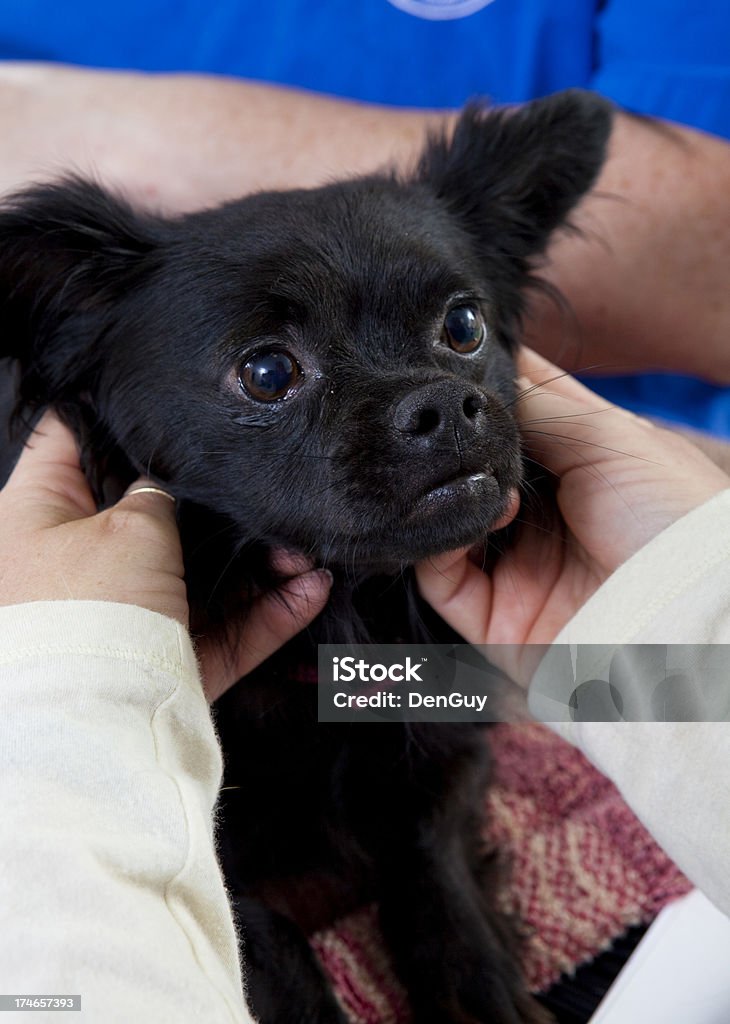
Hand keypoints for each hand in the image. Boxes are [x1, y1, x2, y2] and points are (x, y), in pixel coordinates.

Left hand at [0, 412, 331, 699]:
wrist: (94, 730)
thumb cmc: (87, 611)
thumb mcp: (127, 524)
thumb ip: (158, 491)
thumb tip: (173, 483)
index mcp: (38, 516)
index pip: (71, 441)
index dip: (116, 411)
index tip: (166, 394)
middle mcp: (76, 563)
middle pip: (151, 514)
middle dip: (213, 504)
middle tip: (261, 483)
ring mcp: (122, 614)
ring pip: (199, 577)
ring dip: (258, 563)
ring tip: (304, 546)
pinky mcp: (163, 660)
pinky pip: (223, 629)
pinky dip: (267, 612)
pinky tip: (309, 589)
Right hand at [415, 349, 728, 684]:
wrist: (684, 607)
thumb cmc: (671, 514)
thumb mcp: (609, 436)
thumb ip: (536, 406)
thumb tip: (471, 381)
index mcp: (576, 461)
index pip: (516, 414)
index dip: (484, 384)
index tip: (452, 360)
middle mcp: (541, 509)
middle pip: (470, 464)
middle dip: (454, 441)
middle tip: (450, 422)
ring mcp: (514, 562)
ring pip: (445, 516)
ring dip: (445, 490)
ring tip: (473, 477)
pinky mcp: (493, 614)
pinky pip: (437, 576)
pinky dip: (435, 541)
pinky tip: (469, 515)